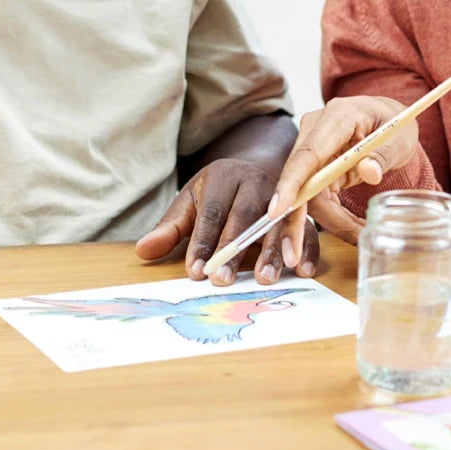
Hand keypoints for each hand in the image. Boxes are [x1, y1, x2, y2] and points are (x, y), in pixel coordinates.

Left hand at [135, 157, 319, 285]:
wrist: (252, 169)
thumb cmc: (216, 194)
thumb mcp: (189, 204)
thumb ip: (170, 229)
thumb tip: (143, 251)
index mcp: (223, 176)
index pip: (213, 211)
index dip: (204, 242)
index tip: (196, 271)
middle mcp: (254, 181)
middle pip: (246, 216)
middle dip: (235, 250)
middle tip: (224, 280)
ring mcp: (281, 194)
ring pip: (279, 222)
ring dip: (274, 251)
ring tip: (266, 278)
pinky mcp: (300, 208)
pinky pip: (307, 227)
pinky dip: (307, 248)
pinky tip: (303, 270)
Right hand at [271, 97, 418, 250]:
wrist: (387, 118)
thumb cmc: (394, 122)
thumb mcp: (400, 136)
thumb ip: (384, 154)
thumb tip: (369, 172)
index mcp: (336, 116)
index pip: (307, 154)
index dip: (291, 184)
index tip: (277, 211)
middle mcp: (315, 131)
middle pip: (298, 180)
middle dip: (294, 219)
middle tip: (294, 256)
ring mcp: (312, 149)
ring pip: (306, 195)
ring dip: (326, 223)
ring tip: (357, 238)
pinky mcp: (314, 168)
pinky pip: (316, 198)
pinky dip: (334, 218)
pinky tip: (353, 229)